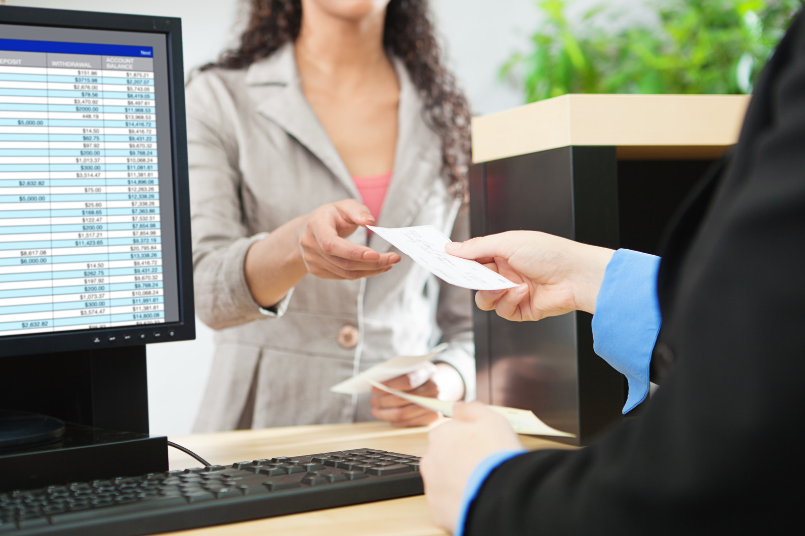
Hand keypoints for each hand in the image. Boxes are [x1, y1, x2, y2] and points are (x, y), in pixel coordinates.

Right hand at [244, 199, 400, 307]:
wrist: (308, 230)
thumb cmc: (331, 216)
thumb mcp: (344, 206)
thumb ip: (357, 211)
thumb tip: (370, 221)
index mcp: (316, 226)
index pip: (332, 244)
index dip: (353, 252)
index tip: (376, 254)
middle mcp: (311, 246)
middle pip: (344, 262)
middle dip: (372, 263)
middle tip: (394, 258)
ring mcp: (312, 261)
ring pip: (346, 273)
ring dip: (371, 270)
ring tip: (389, 264)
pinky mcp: (318, 271)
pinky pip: (344, 276)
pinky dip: (363, 273)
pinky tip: (377, 268)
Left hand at [371, 363, 464, 426]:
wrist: (439, 383)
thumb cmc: (418, 375)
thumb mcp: (410, 367)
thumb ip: (397, 372)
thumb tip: (375, 382)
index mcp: (427, 371)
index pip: (407, 381)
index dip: (388, 386)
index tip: (373, 389)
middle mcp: (434, 388)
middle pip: (403, 399)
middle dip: (383, 401)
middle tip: (372, 401)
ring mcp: (435, 403)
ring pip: (404, 413)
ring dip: (386, 414)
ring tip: (376, 411)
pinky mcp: (434, 417)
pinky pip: (411, 423)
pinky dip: (397, 422)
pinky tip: (389, 418)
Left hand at [421, 402, 522, 533]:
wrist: (499, 494)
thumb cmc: (495, 455)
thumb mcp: (491, 419)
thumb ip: (471, 409)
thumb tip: (458, 407)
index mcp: (439, 435)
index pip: (450, 434)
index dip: (468, 440)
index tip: (482, 447)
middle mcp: (430, 460)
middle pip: (445, 457)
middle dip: (460, 460)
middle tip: (483, 466)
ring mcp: (432, 486)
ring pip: (445, 481)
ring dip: (458, 481)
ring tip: (482, 484)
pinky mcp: (437, 510)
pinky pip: (448, 503)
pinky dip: (459, 501)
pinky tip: (476, 498)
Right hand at [445, 231, 613, 320]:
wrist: (575, 276)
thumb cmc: (549, 252)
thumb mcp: (507, 243)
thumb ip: (477, 247)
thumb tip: (451, 248)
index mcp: (502, 252)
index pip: (473, 258)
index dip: (458, 260)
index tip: (442, 261)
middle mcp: (506, 272)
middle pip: (475, 280)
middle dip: (473, 279)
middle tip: (472, 276)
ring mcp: (512, 292)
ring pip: (485, 299)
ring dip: (492, 293)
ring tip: (506, 286)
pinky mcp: (521, 310)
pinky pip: (502, 311)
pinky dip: (510, 302)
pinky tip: (523, 292)